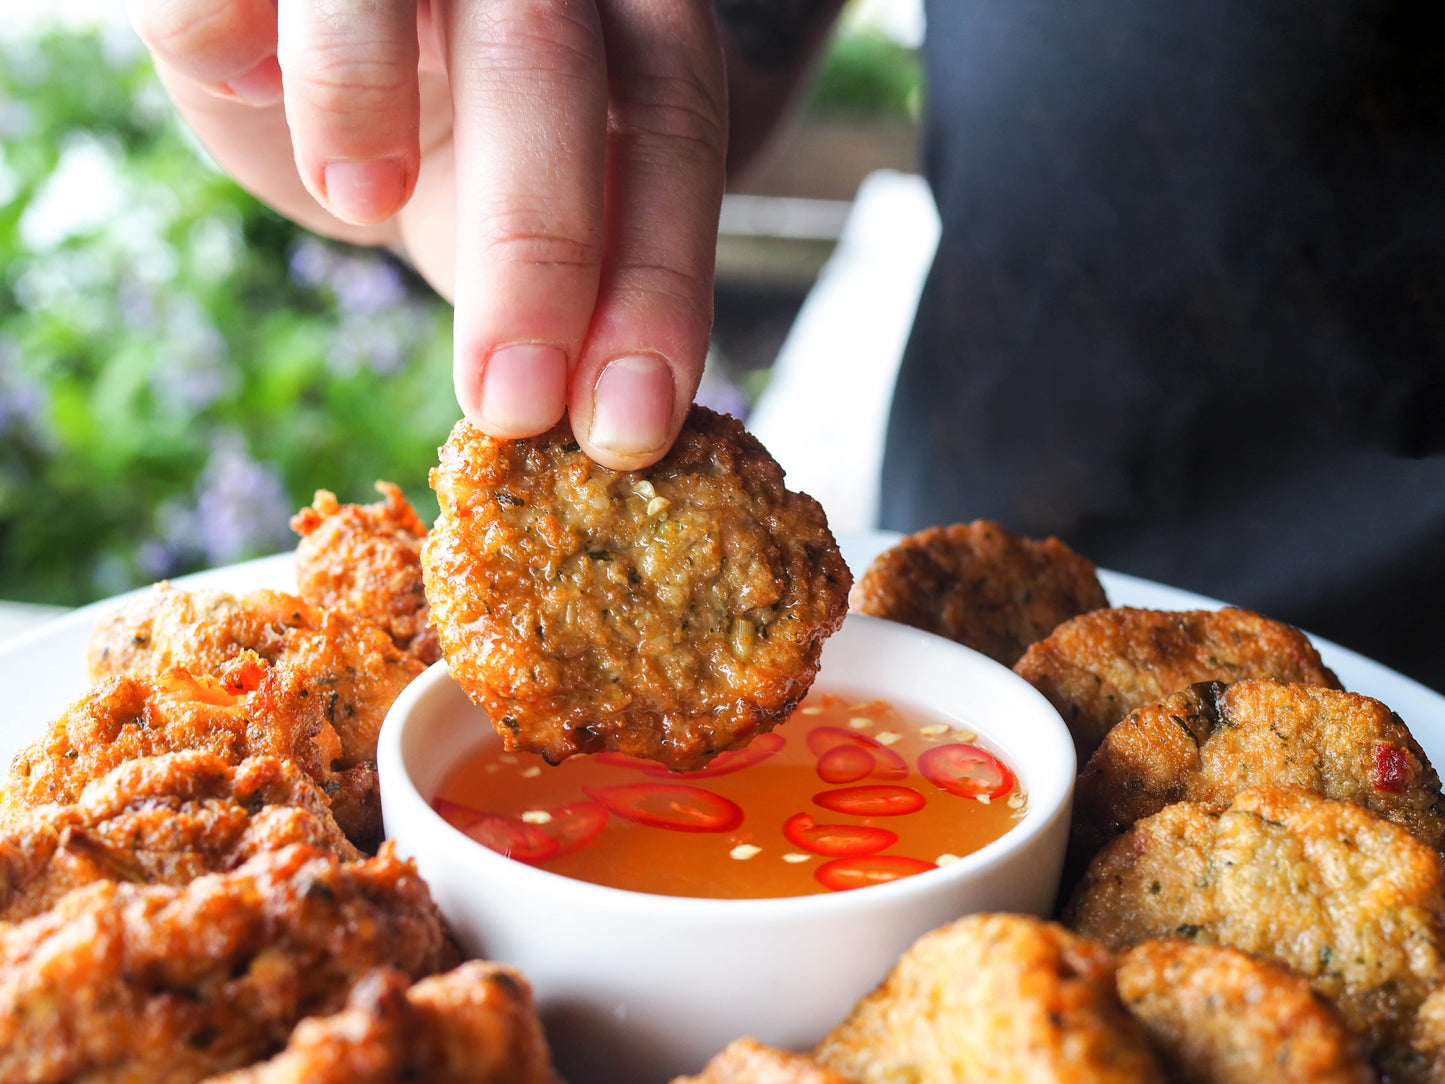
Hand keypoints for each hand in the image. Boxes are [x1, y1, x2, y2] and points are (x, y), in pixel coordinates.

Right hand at [127, 0, 728, 468]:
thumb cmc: (464, 142)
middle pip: (543, 60)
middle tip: (513, 401)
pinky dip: (227, 40)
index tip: (629, 423)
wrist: (328, 57)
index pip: (671, 114)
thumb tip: (615, 426)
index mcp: (619, 4)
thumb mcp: (548, 212)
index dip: (659, 270)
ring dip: (361, 103)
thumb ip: (593, 282)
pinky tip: (248, 84)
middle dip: (537, 246)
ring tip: (361, 197)